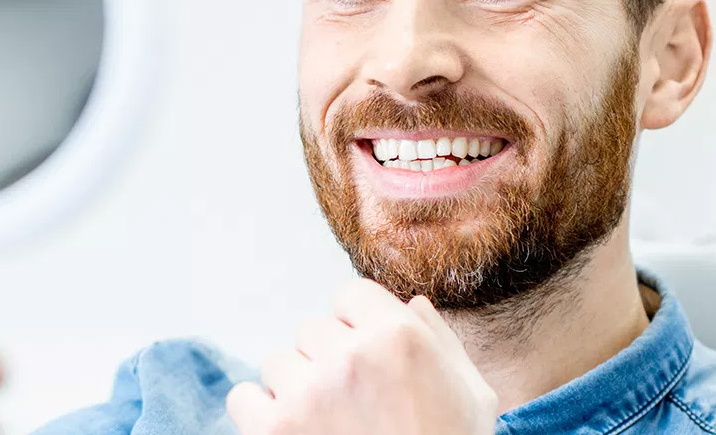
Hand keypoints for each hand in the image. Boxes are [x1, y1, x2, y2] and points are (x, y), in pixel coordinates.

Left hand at [226, 279, 498, 434]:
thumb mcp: (472, 397)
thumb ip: (441, 343)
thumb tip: (414, 305)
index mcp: (398, 337)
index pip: (351, 295)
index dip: (359, 327)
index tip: (368, 360)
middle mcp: (349, 356)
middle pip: (312, 331)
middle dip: (329, 360)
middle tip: (353, 402)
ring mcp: (308, 393)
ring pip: (279, 363)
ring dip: (297, 388)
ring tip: (328, 423)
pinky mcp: (275, 430)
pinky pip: (243, 398)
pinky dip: (261, 416)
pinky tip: (295, 433)